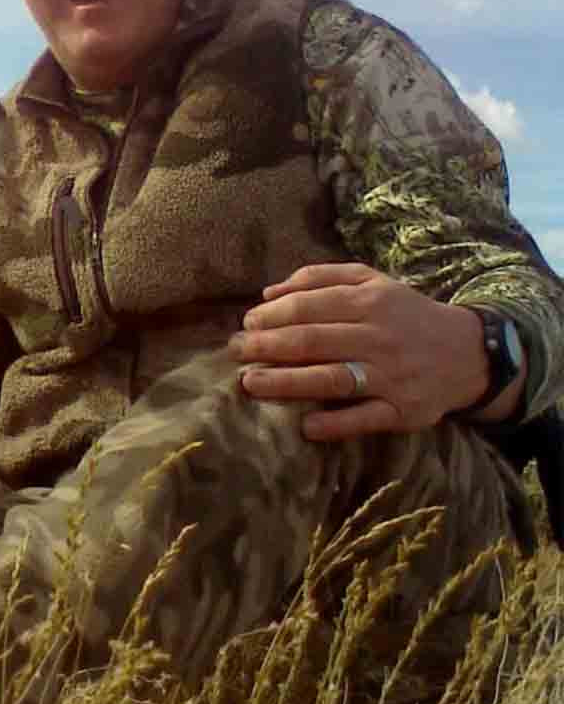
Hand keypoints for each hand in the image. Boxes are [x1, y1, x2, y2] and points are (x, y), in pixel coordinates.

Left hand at [229, 263, 489, 441]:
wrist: (468, 353)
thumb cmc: (403, 314)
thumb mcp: (370, 281)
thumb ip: (319, 278)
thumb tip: (268, 292)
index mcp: (369, 302)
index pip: (309, 307)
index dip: (272, 316)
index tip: (246, 324)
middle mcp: (379, 337)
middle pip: (313, 341)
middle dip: (267, 347)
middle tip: (235, 352)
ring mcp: (391, 377)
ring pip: (331, 379)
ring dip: (286, 383)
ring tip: (250, 383)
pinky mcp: (403, 411)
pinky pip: (365, 419)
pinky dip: (334, 423)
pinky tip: (304, 425)